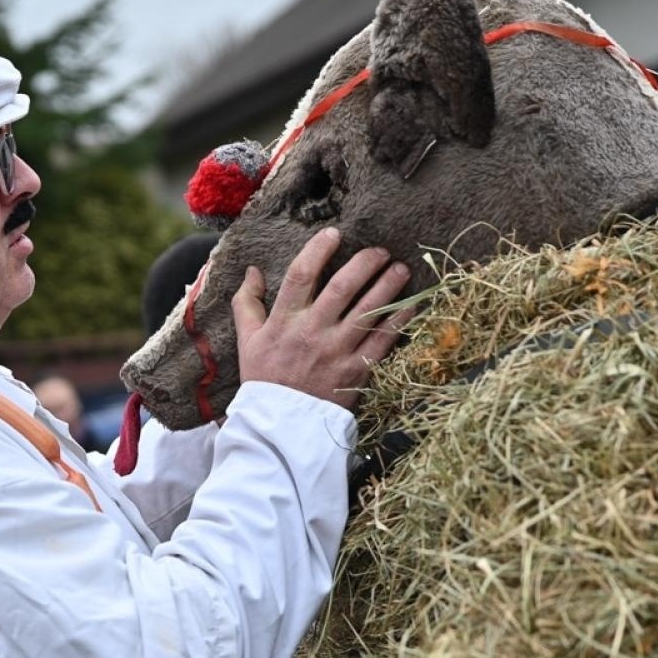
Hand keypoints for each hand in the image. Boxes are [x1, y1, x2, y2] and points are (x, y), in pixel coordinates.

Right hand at [233, 228, 415, 411]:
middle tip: (379, 251)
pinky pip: (383, 341)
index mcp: (284, 321)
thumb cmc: (264, 378)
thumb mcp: (247, 339)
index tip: (334, 233)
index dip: (318, 249)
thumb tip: (252, 271)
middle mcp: (312, 332)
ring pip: (368, 310)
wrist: (280, 424)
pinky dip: (399, 321)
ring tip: (400, 268)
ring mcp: (337, 351)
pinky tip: (411, 305)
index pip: (302, 275)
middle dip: (365, 263)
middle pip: (342, 287)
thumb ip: (247, 303)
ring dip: (388, 285)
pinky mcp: (356, 370)